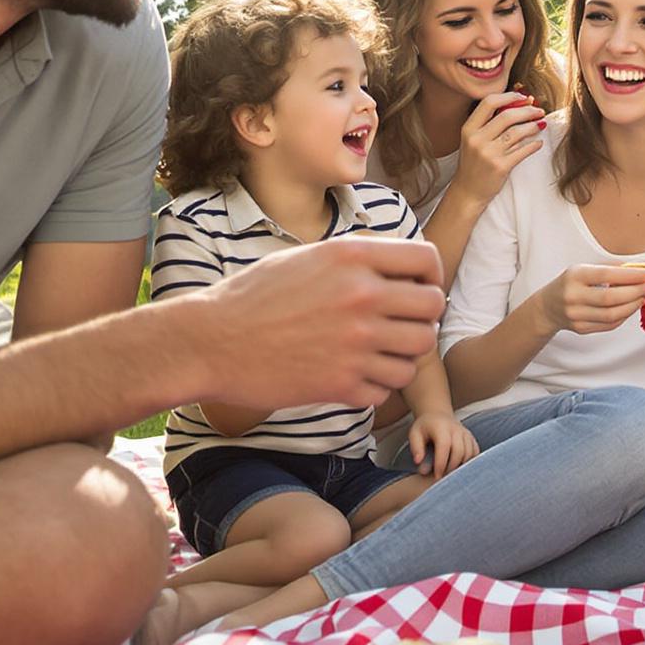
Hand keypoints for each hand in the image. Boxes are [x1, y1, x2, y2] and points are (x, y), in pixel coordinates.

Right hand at [177, 235, 445, 413]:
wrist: (211, 341)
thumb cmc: (254, 296)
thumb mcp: (308, 256)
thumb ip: (357, 259)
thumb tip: (401, 268)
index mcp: (353, 257)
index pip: (427, 260)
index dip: (431, 276)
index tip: (419, 289)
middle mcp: (361, 297)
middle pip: (433, 308)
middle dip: (422, 317)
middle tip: (400, 325)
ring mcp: (356, 343)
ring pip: (418, 352)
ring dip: (403, 354)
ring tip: (378, 352)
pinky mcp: (343, 384)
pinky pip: (388, 388)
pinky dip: (377, 385)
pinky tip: (354, 376)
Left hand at [408, 411, 478, 476]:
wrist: (437, 416)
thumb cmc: (424, 428)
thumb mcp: (414, 434)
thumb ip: (416, 448)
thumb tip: (418, 462)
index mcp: (441, 427)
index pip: (444, 446)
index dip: (441, 463)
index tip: (436, 476)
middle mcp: (456, 429)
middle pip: (459, 451)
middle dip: (451, 468)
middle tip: (442, 477)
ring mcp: (466, 433)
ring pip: (469, 453)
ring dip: (460, 466)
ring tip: (449, 473)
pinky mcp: (471, 438)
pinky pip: (475, 453)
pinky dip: (469, 462)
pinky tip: (459, 467)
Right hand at [451, 91, 547, 206]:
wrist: (468, 191)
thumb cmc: (474, 163)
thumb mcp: (474, 140)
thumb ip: (490, 123)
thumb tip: (520, 104)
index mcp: (469, 129)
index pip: (489, 102)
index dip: (509, 96)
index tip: (523, 97)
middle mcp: (477, 139)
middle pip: (507, 116)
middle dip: (527, 110)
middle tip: (539, 110)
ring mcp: (489, 153)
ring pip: (517, 132)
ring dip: (533, 126)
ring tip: (541, 124)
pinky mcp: (500, 167)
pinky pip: (523, 150)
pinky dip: (534, 145)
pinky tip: (539, 143)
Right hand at [532, 262, 644, 337]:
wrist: (548, 306)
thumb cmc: (571, 283)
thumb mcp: (584, 269)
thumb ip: (610, 270)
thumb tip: (640, 270)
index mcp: (575, 276)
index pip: (607, 275)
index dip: (630, 275)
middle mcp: (573, 296)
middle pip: (611, 298)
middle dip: (636, 292)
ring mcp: (576, 315)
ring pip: (612, 314)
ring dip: (633, 306)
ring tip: (643, 297)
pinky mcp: (581, 329)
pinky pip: (609, 324)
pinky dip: (624, 315)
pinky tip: (631, 307)